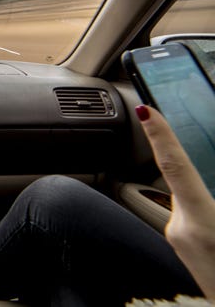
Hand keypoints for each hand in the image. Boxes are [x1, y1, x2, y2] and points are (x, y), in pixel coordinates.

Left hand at [136, 104, 214, 298]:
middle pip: (187, 186)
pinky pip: (191, 219)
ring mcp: (176, 238)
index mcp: (202, 222)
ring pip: (191, 203)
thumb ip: (212, 195)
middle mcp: (181, 229)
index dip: (162, 136)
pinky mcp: (178, 245)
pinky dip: (207, 221)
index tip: (146, 110)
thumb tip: (205, 176)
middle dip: (207, 185)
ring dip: (210, 208)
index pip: (175, 167)